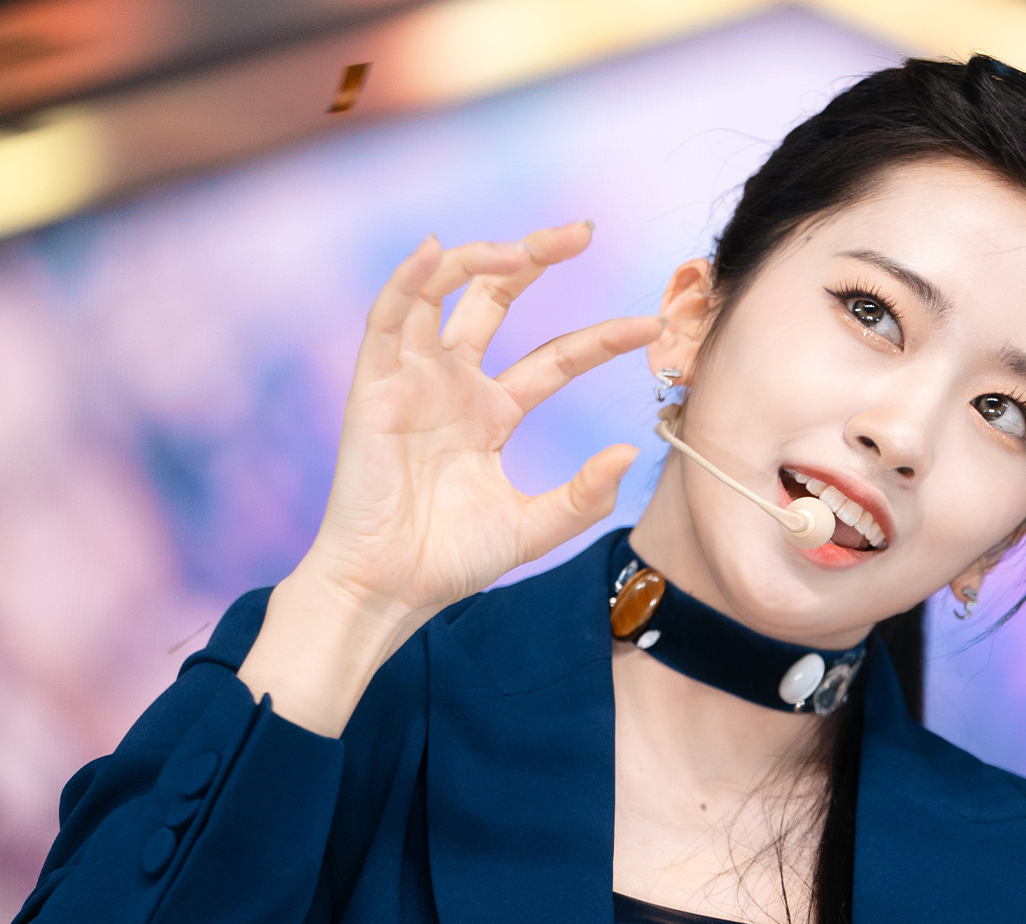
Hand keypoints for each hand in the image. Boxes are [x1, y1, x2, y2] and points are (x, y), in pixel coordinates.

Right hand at [309, 221, 659, 618]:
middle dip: (537, 258)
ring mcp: (413, 380)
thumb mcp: (534, 527)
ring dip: (479, 259)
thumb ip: (583, 495)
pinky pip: (388, 319)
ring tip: (524, 247)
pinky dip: (408, 280)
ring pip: (442, 294)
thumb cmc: (451, 561)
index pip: (556, 357)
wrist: (389, 590)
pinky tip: (434, 249)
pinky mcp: (374, 386)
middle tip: (583, 231)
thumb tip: (627, 451)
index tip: (651, 324)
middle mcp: (454, 384)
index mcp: (492, 412)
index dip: (602, 338)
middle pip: (496, 298)